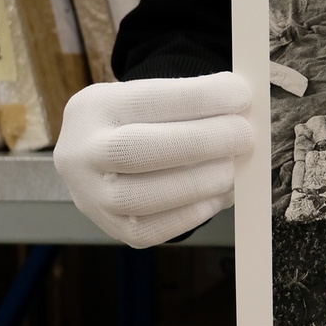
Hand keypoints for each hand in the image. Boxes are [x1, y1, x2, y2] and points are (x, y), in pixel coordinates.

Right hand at [53, 73, 253, 248]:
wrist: (106, 160)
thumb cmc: (145, 124)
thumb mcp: (153, 99)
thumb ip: (192, 102)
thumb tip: (244, 109)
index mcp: (94, 107)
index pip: (147, 99)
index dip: (200, 99)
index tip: (240, 96)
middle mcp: (82, 153)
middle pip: (139, 149)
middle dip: (202, 141)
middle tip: (244, 134)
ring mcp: (92, 197)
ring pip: (144, 196)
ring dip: (202, 181)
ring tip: (232, 168)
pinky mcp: (115, 229)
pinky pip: (155, 229)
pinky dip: (195, 211)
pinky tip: (219, 193)